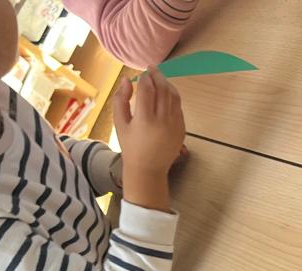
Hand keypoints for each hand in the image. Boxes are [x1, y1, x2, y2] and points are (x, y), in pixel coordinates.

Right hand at [114, 67, 185, 209]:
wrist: (148, 169)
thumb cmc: (130, 146)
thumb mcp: (119, 123)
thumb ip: (121, 99)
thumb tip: (128, 79)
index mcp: (145, 119)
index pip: (147, 89)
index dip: (145, 78)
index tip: (142, 73)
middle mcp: (162, 121)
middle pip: (163, 89)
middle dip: (158, 76)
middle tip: (152, 69)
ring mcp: (175, 125)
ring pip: (174, 96)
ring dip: (167, 84)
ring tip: (159, 79)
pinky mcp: (182, 129)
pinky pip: (179, 107)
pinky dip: (173, 97)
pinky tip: (165, 95)